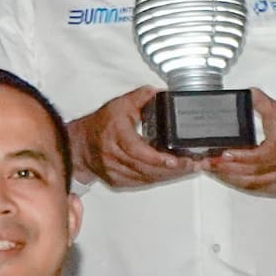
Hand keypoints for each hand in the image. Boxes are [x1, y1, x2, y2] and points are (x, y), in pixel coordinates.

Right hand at [69, 90, 194, 192]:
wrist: (80, 145)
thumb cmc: (100, 125)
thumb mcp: (120, 104)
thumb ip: (141, 96)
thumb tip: (160, 92)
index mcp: (115, 136)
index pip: (138, 151)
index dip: (158, 158)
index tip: (176, 160)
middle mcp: (114, 157)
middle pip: (148, 168)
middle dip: (174, 168)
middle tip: (195, 164)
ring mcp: (115, 172)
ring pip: (148, 178)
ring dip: (171, 175)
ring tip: (191, 168)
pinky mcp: (119, 182)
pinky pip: (144, 182)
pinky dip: (160, 178)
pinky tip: (174, 173)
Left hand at [203, 95, 275, 199]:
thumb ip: (262, 103)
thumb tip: (246, 93)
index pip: (258, 156)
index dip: (239, 157)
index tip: (222, 154)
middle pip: (249, 172)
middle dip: (224, 169)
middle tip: (205, 163)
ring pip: (249, 184)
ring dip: (227, 178)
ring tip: (209, 170)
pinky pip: (253, 190)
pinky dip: (237, 184)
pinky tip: (224, 177)